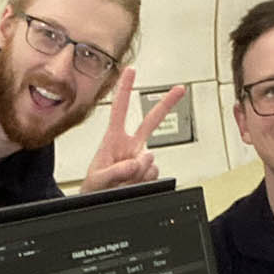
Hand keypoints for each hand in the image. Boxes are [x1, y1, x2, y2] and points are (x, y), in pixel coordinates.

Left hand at [80, 67, 185, 192]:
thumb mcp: (98, 179)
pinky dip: (144, 181)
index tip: (130, 70)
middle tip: (179, 89)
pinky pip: (154, 174)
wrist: (98, 203)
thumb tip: (138, 162)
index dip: (125, 89)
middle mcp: (130, 146)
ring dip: (138, 172)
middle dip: (166, 104)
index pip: (120, 109)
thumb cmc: (93, 187)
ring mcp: (141, 159)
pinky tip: (132, 184)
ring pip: (151, 159)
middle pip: (151, 121)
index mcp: (113, 139)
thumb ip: (116, 171)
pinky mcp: (148, 173)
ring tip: (122, 181)